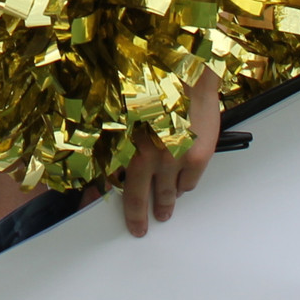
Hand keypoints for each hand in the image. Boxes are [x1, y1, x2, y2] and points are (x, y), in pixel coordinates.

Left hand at [117, 72, 219, 237]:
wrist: (189, 71)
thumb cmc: (156, 84)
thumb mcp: (125, 108)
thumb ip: (117, 135)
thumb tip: (110, 157)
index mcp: (125, 143)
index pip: (112, 182)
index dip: (107, 198)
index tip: (103, 210)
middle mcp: (147, 155)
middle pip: (139, 196)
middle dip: (138, 215)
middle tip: (139, 228)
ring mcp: (173, 159)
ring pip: (168, 194)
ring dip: (165, 204)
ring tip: (164, 212)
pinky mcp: (196, 158)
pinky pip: (190, 184)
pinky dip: (186, 186)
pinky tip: (183, 187)